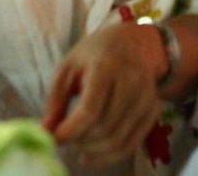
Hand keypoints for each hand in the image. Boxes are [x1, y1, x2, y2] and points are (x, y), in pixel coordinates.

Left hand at [42, 23, 163, 168]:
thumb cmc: (95, 54)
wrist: (133, 43)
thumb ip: (56, 100)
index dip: (70, 130)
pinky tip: (92, 154)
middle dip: (80, 141)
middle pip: (104, 128)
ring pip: (118, 140)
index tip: (54, 139)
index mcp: (106, 66)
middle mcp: (131, 81)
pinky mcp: (153, 110)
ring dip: (93, 150)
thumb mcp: (68, 67)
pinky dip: (110, 155)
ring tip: (77, 146)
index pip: (90, 109)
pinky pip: (132, 143)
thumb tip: (44, 133)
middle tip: (65, 140)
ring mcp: (146, 97)